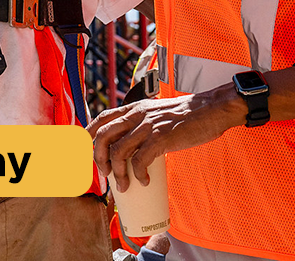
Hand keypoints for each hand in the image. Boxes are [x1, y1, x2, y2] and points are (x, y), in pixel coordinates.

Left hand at [87, 90, 242, 192]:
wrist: (211, 110)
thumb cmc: (187, 115)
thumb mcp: (157, 112)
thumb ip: (143, 122)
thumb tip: (132, 145)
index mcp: (134, 108)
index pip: (102, 118)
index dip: (88, 133)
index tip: (84, 149)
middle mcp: (137, 115)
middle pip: (103, 136)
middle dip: (98, 158)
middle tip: (104, 175)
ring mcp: (148, 126)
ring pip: (118, 151)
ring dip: (116, 172)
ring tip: (123, 185)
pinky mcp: (161, 138)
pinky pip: (140, 160)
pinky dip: (138, 174)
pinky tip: (143, 181)